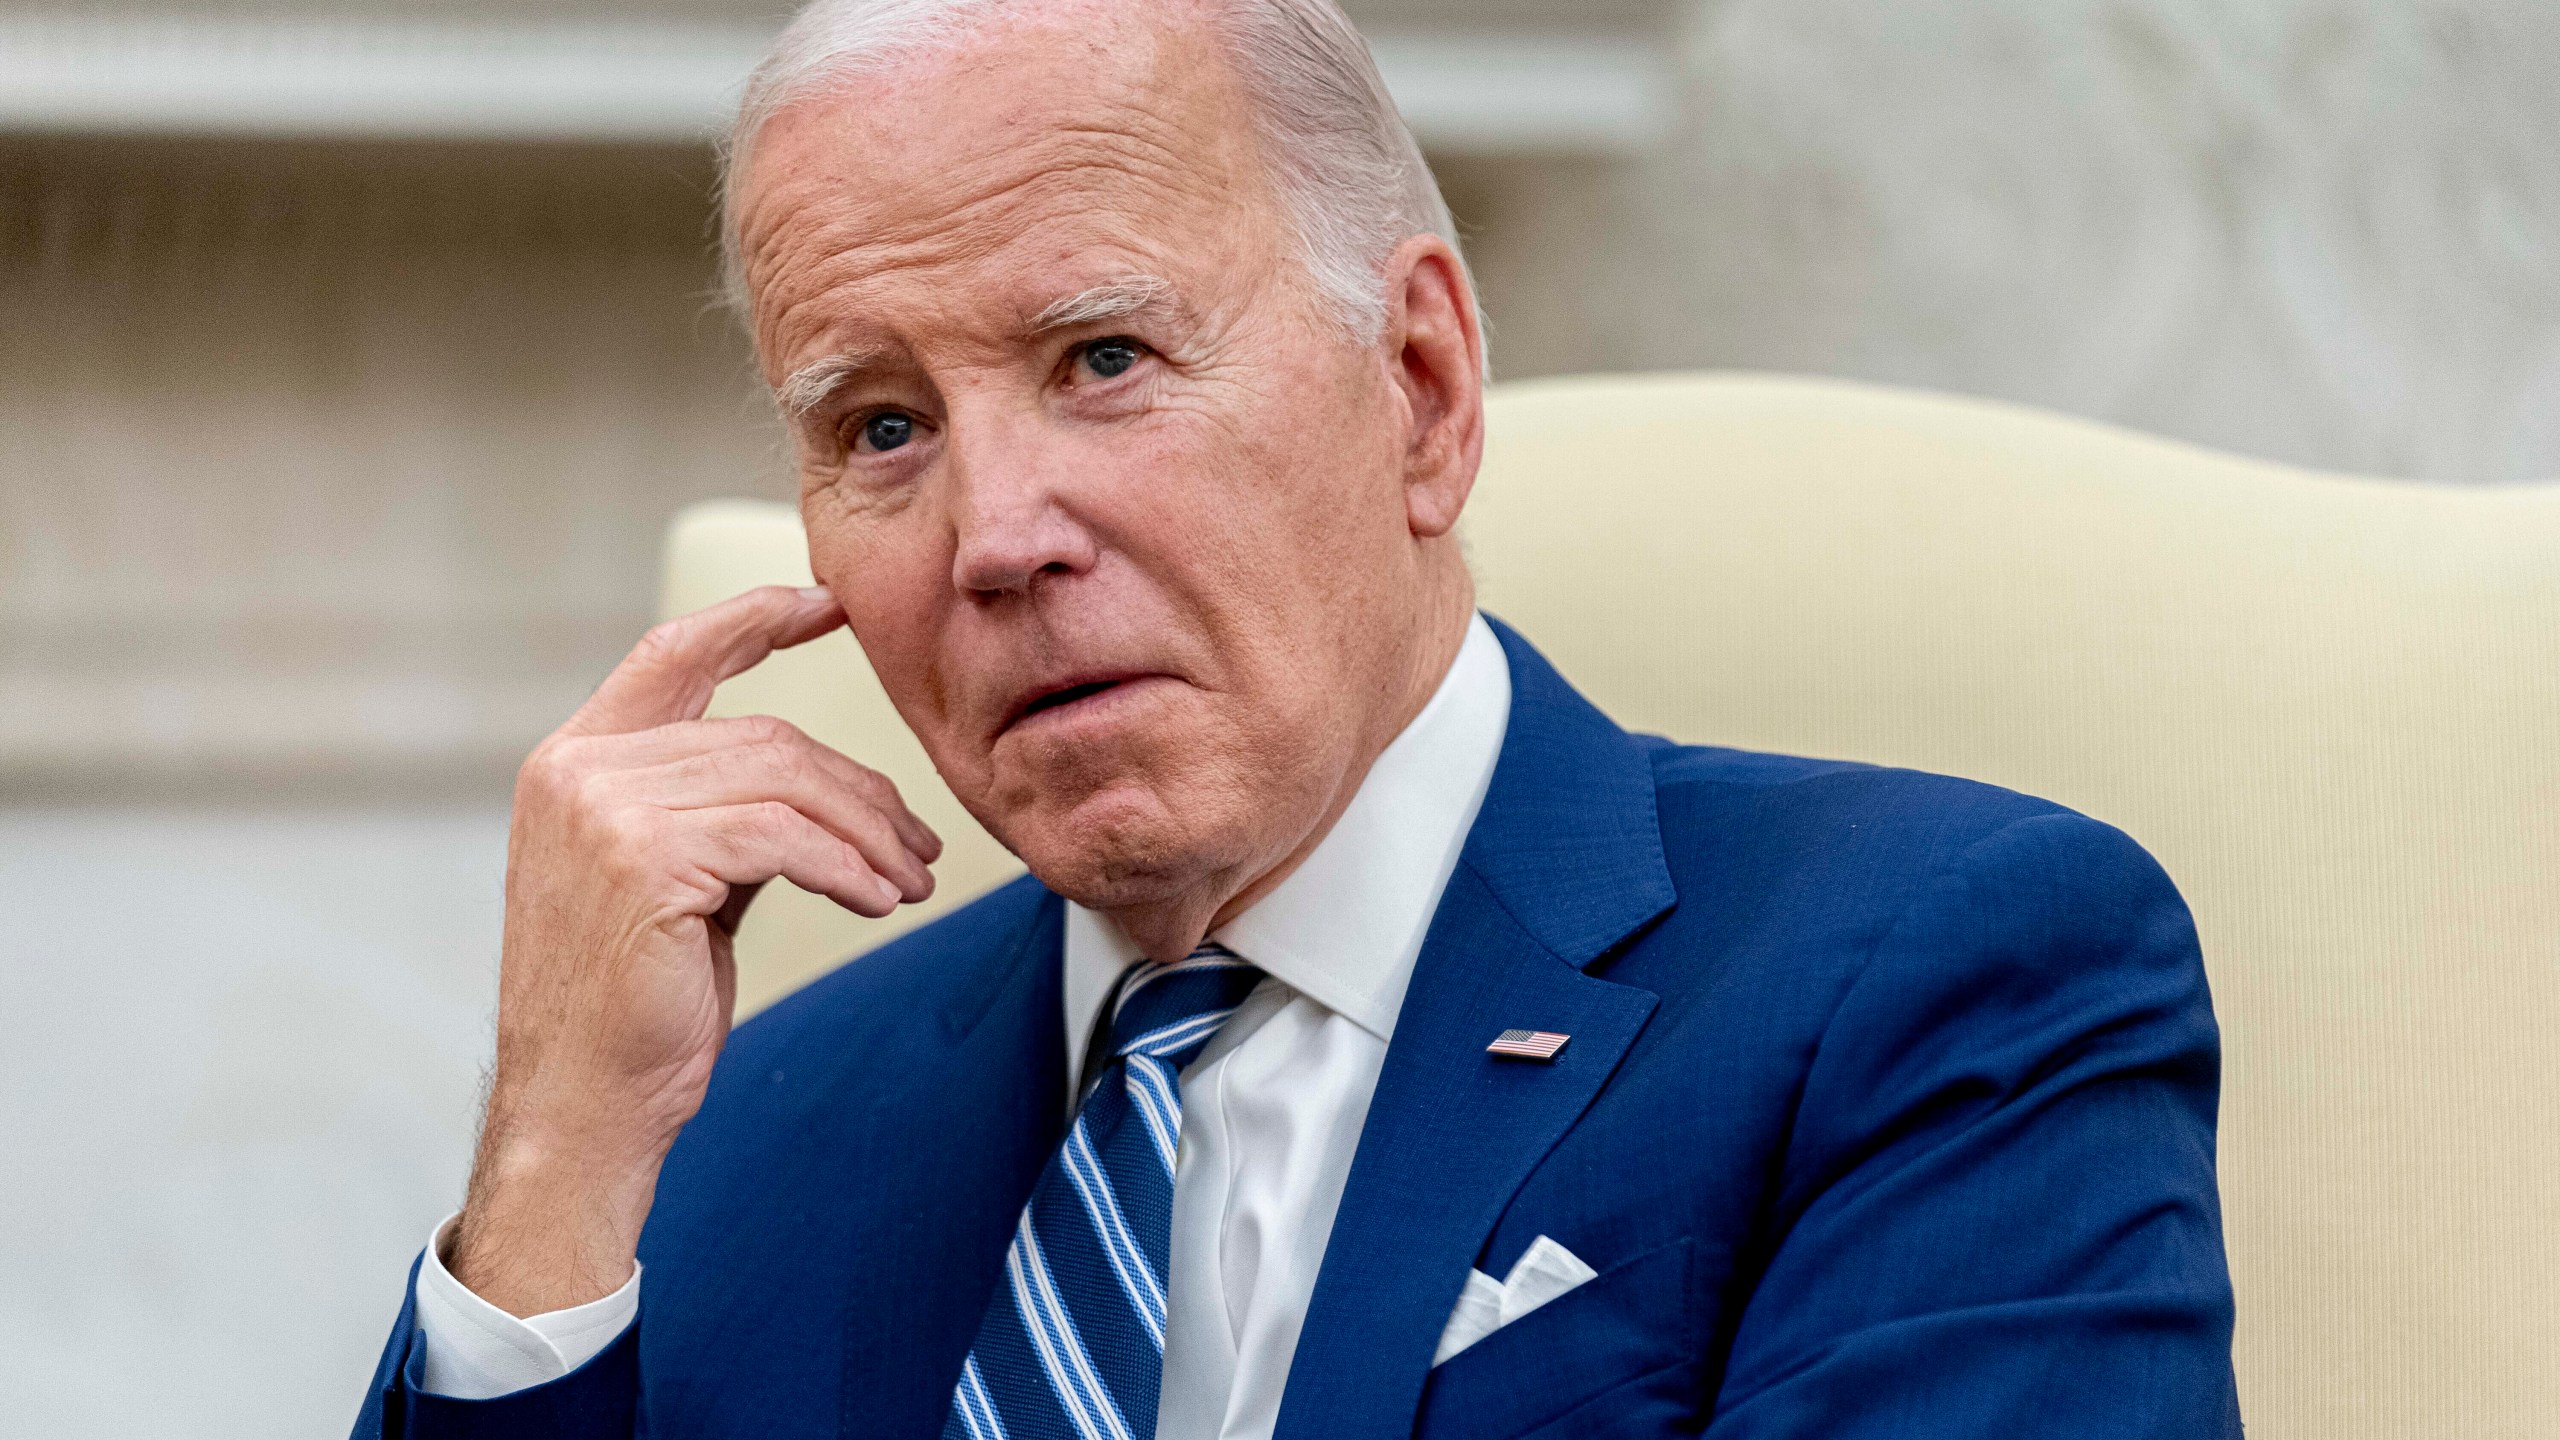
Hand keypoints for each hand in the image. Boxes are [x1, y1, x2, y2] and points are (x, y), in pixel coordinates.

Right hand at [447, 585, 940, 1315]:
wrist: (582, 1105)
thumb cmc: (635, 1006)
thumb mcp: (673, 880)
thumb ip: (717, 811)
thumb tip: (818, 781)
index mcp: (574, 760)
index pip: (675, 654)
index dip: (755, 618)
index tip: (831, 604)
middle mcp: (578, 769)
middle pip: (760, 736)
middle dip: (856, 788)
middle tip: (919, 844)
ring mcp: (603, 809)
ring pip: (781, 782)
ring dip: (866, 833)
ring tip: (908, 881)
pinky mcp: (646, 859)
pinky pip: (783, 839)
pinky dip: (848, 867)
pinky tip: (878, 901)